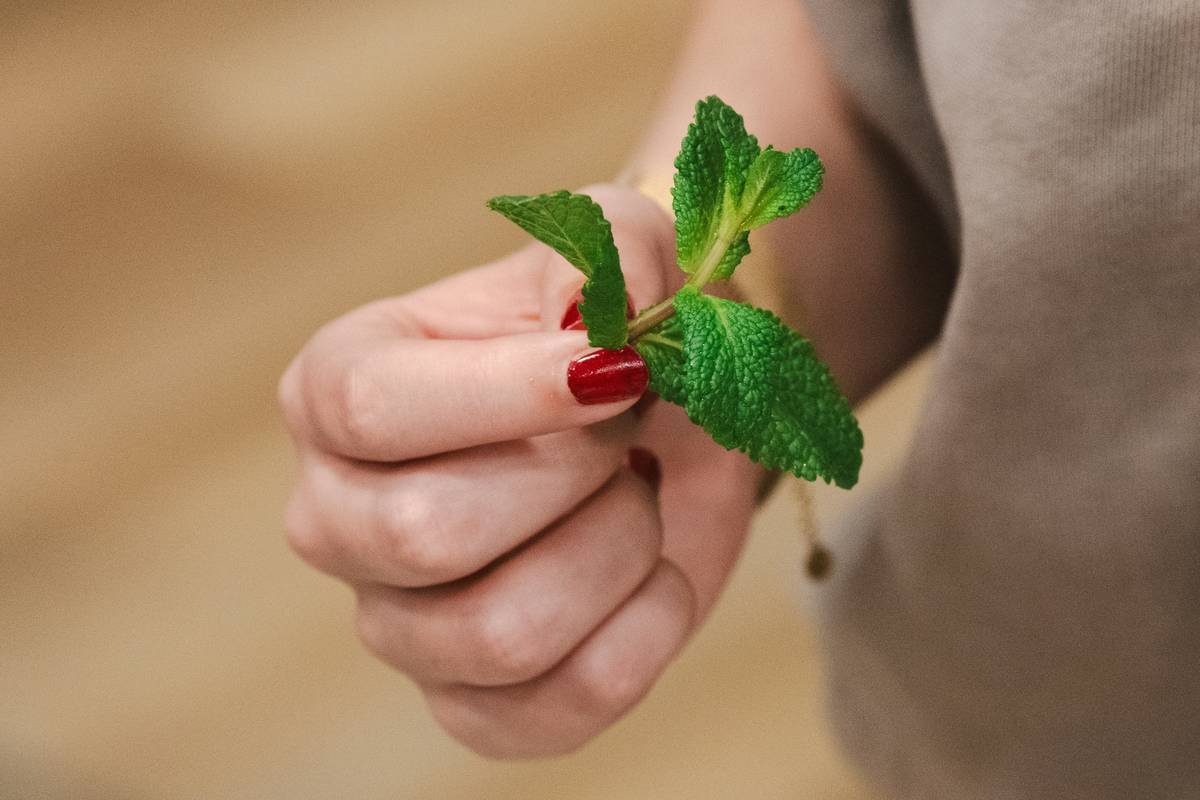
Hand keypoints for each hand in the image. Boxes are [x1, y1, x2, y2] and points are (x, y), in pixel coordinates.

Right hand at [279, 184, 761, 756]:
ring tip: (631, 496)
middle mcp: (340, 514)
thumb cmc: (614, 330)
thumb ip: (605, 253)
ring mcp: (398, 624)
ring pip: (499, 632)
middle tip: (625, 433)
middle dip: (574, 476)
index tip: (620, 370)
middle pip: (425, 532)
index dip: (513, 393)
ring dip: (615, 550)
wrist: (664, 421)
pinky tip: (655, 574)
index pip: (373, 408)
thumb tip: (597, 320)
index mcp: (338, 389)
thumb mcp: (617, 248)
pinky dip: (643, 633)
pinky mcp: (473, 704)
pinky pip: (556, 707)